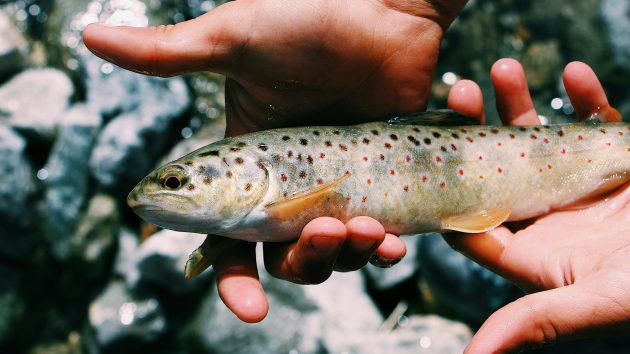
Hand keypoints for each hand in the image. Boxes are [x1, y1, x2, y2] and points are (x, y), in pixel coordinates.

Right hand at [83, 0, 467, 321]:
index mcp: (247, 163)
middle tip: (323, 234)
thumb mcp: (235, 38)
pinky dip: (384, 246)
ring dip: (347, 256)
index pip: (230, 237)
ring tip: (368, 231)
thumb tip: (87, 37)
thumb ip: (169, 54)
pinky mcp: (379, 178)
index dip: (235, 278)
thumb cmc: (309, 16)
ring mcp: (336, 183)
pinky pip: (379, 232)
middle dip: (303, 263)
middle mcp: (289, 181)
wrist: (384, 5)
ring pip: (334, 251)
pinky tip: (394, 240)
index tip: (250, 306)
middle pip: (285, 255)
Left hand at [444, 58, 628, 352]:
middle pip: (496, 170)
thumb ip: (539, 320)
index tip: (430, 153)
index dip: (448, 191)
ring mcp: (579, 186)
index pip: (473, 223)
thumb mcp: (601, 301)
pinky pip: (595, 123)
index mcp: (534, 254)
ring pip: (537, 139)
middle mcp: (548, 218)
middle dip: (476, 130)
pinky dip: (586, 98)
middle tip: (457, 93)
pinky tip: (575, 74)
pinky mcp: (616, 162)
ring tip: (501, 70)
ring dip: (520, 104)